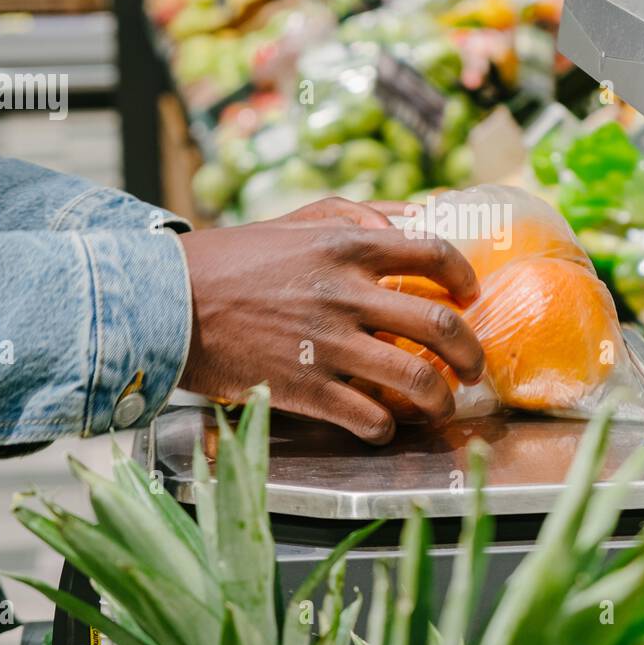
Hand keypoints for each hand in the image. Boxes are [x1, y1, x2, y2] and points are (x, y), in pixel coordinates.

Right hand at [178, 197, 483, 443]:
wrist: (169, 302)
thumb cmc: (235, 260)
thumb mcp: (297, 221)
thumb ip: (356, 217)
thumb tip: (412, 222)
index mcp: (347, 246)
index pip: (435, 254)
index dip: (464, 278)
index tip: (471, 294)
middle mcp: (346, 294)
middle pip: (441, 325)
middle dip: (470, 353)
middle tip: (474, 365)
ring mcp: (327, 345)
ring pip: (416, 380)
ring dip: (441, 400)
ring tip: (442, 405)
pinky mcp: (305, 389)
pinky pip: (370, 417)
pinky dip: (388, 427)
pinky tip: (385, 425)